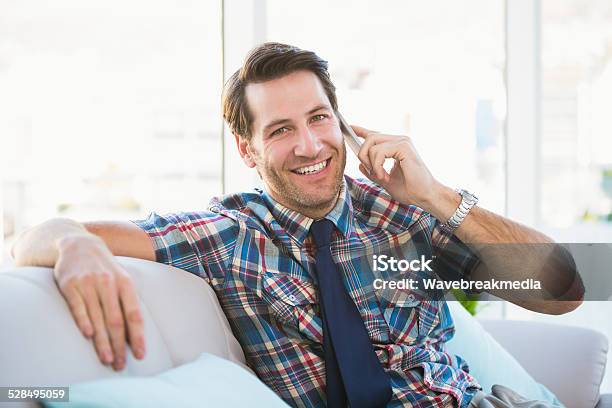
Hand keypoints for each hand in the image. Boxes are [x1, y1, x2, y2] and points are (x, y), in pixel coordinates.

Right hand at [54, 234, 144, 370]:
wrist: (79, 244)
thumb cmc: (105, 268)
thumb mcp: (122, 278)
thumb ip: (127, 302)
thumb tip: (134, 333)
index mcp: (125, 283)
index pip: (134, 315)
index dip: (137, 336)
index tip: (140, 355)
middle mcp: (108, 283)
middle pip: (116, 320)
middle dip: (118, 345)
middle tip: (120, 365)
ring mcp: (88, 283)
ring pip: (98, 318)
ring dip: (102, 342)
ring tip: (106, 359)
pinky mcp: (69, 285)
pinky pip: (78, 307)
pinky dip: (84, 321)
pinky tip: (89, 336)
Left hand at [352, 125, 440, 209]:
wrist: (425, 196)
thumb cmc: (410, 190)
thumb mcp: (385, 180)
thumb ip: (373, 172)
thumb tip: (361, 165)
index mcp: (396, 146)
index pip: (375, 135)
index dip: (361, 130)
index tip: (350, 128)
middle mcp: (400, 140)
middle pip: (370, 138)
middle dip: (363, 155)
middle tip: (371, 172)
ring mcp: (402, 141)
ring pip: (372, 144)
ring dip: (372, 164)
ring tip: (382, 177)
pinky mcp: (404, 146)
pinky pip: (379, 152)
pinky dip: (377, 166)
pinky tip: (385, 176)